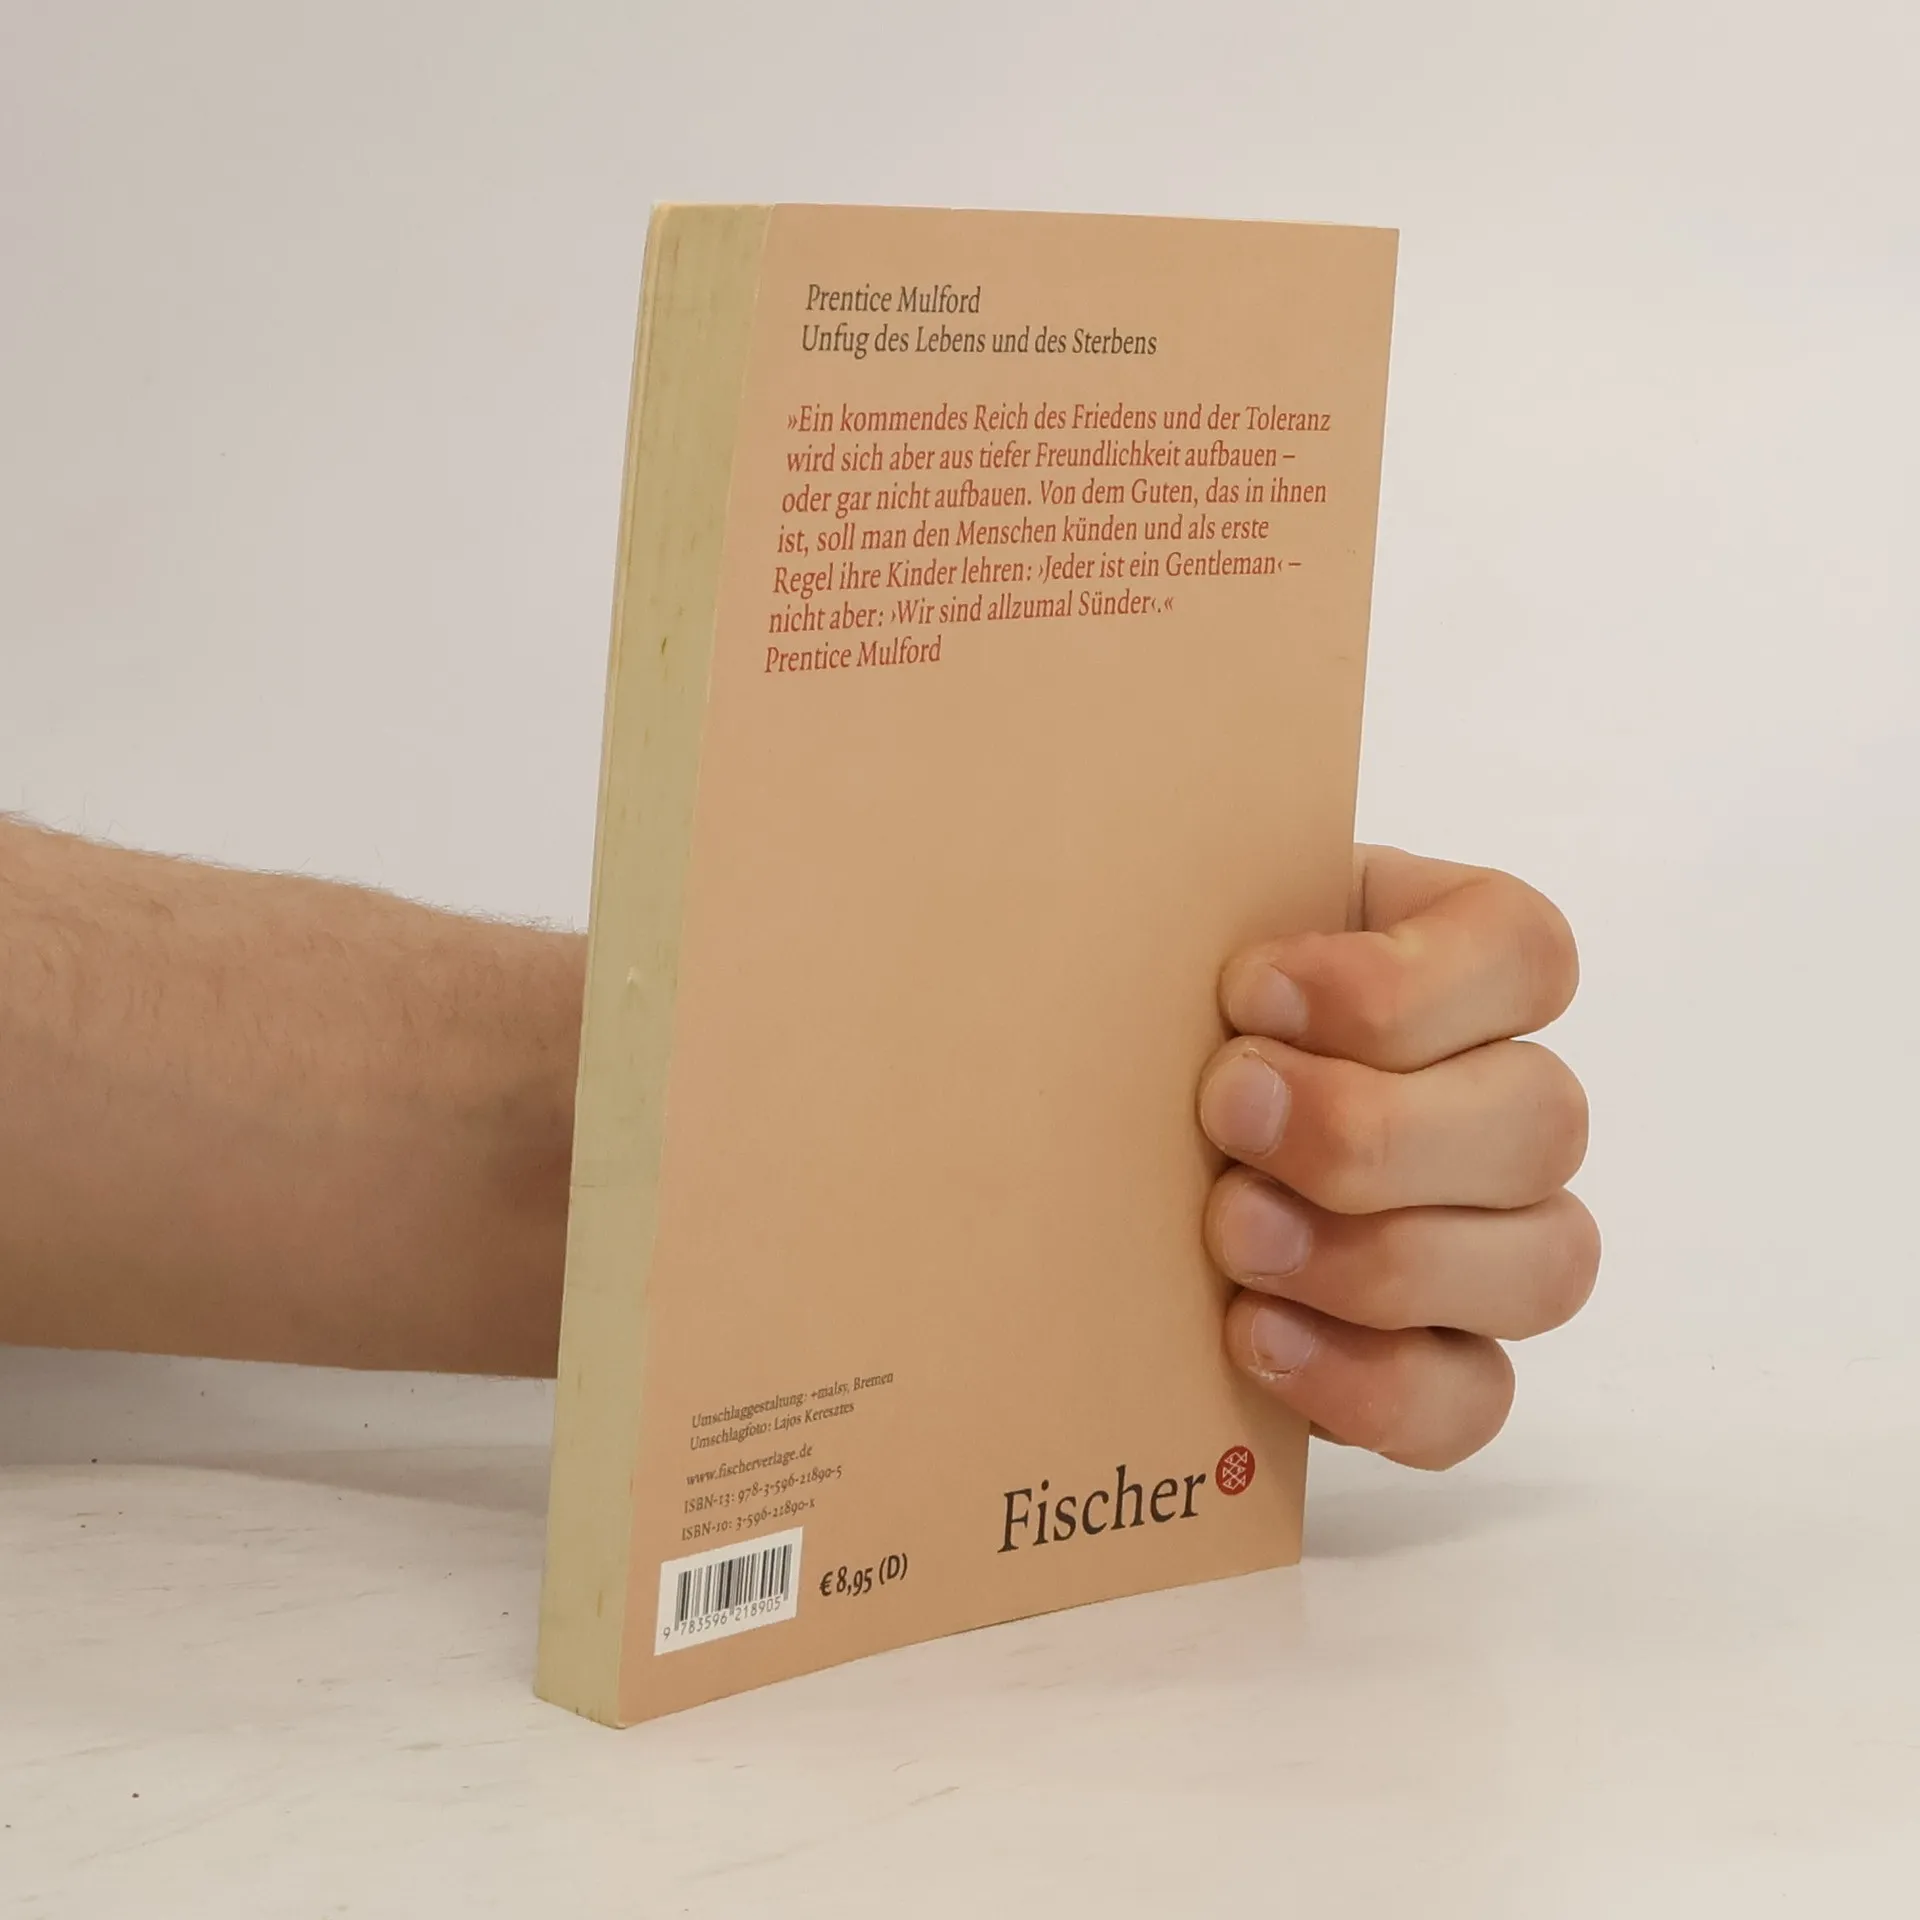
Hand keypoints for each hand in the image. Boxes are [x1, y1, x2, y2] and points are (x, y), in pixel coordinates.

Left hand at [1196, 846, 1595, 1467]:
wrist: (1108, 1128)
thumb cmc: (1156, 1009)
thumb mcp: (1174, 933)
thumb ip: (1192, 914)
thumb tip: (1154, 897)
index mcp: (1453, 961)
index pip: (1523, 954)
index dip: (1400, 984)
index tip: (1247, 989)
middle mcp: (1504, 1100)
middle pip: (1542, 1120)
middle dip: (1369, 1129)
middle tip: (1223, 1115)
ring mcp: (1498, 1239)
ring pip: (1543, 1264)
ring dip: (1379, 1260)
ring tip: (1231, 1235)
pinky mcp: (1448, 1361)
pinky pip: (1473, 1400)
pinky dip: (1371, 1383)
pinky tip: (1255, 1338)